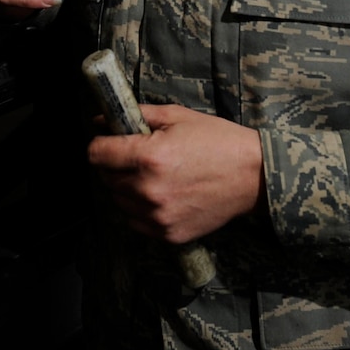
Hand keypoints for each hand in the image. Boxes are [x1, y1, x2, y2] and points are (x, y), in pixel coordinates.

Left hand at [87, 104, 262, 243]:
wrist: (253, 176)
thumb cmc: (218, 141)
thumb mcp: (177, 116)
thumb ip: (136, 116)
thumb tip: (101, 120)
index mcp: (148, 157)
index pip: (96, 154)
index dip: (101, 144)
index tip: (110, 143)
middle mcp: (148, 190)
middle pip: (106, 179)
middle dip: (116, 166)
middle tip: (139, 158)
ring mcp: (158, 216)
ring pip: (119, 202)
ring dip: (128, 189)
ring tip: (154, 177)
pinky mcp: (168, 234)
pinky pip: (136, 222)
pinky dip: (142, 210)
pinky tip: (163, 195)